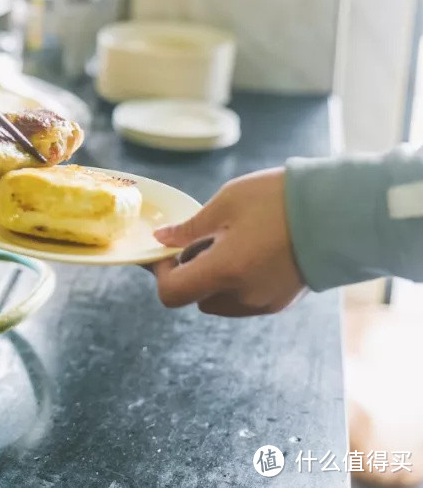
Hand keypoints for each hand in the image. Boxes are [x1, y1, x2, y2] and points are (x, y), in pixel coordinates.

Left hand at [149, 167, 306, 315]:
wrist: (341, 211)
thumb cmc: (281, 200)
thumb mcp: (227, 203)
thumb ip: (190, 227)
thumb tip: (162, 239)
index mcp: (225, 271)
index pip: (172, 293)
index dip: (161, 272)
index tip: (165, 251)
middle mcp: (244, 296)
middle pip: (196, 297)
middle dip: (189, 273)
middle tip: (198, 241)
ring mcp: (265, 302)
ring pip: (220, 301)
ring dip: (213, 279)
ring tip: (229, 243)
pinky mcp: (282, 302)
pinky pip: (244, 299)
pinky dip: (236, 283)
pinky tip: (250, 252)